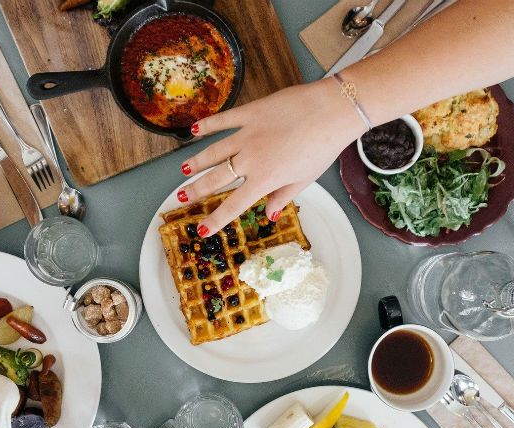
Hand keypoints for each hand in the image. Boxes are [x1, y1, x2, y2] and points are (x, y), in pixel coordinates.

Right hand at [179, 79, 363, 235]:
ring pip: (213, 151)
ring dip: (196, 162)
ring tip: (182, 170)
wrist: (330, 112)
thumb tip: (270, 214)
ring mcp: (247, 134)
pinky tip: (194, 130)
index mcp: (265, 180)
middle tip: (182, 197)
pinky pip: (223, 121)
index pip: (233, 205)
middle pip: (216, 178)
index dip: (216, 219)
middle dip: (197, 190)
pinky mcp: (250, 113)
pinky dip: (207, 125)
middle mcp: (250, 159)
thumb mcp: (305, 180)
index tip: (202, 230)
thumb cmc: (323, 148)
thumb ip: (283, 197)